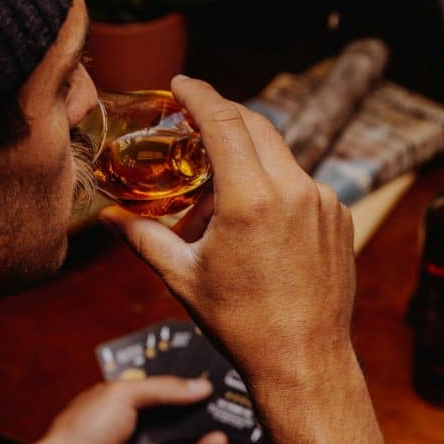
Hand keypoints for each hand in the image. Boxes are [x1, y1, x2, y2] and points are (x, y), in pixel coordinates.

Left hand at [7, 377, 227, 443]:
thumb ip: (164, 388)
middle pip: (171, 408)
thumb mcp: (123, 394)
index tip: (206, 367)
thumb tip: (201, 386)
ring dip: (203, 423)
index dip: (179, 375)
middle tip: (225, 387)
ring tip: (229, 410)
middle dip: (196, 398)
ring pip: (180, 433)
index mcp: (118, 397)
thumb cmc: (81, 429)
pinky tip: (218, 440)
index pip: (155, 382)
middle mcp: (131, 422)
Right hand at [100, 75, 356, 391]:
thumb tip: (106, 217)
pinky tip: (253, 223)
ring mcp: (323, 202)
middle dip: (222, 119)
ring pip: (278, 156)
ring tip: (217, 204)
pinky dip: (272, 187)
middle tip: (192, 130)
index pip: (224, 121)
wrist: (304, 360)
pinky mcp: (338, 217)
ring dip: (245, 161)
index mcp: (251, 200)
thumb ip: (142, 237)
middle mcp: (293, 191)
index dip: (199, 94)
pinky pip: (300, 183)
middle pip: (255, 126)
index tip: (182, 83)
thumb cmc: (242, 323)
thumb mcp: (183, 277)